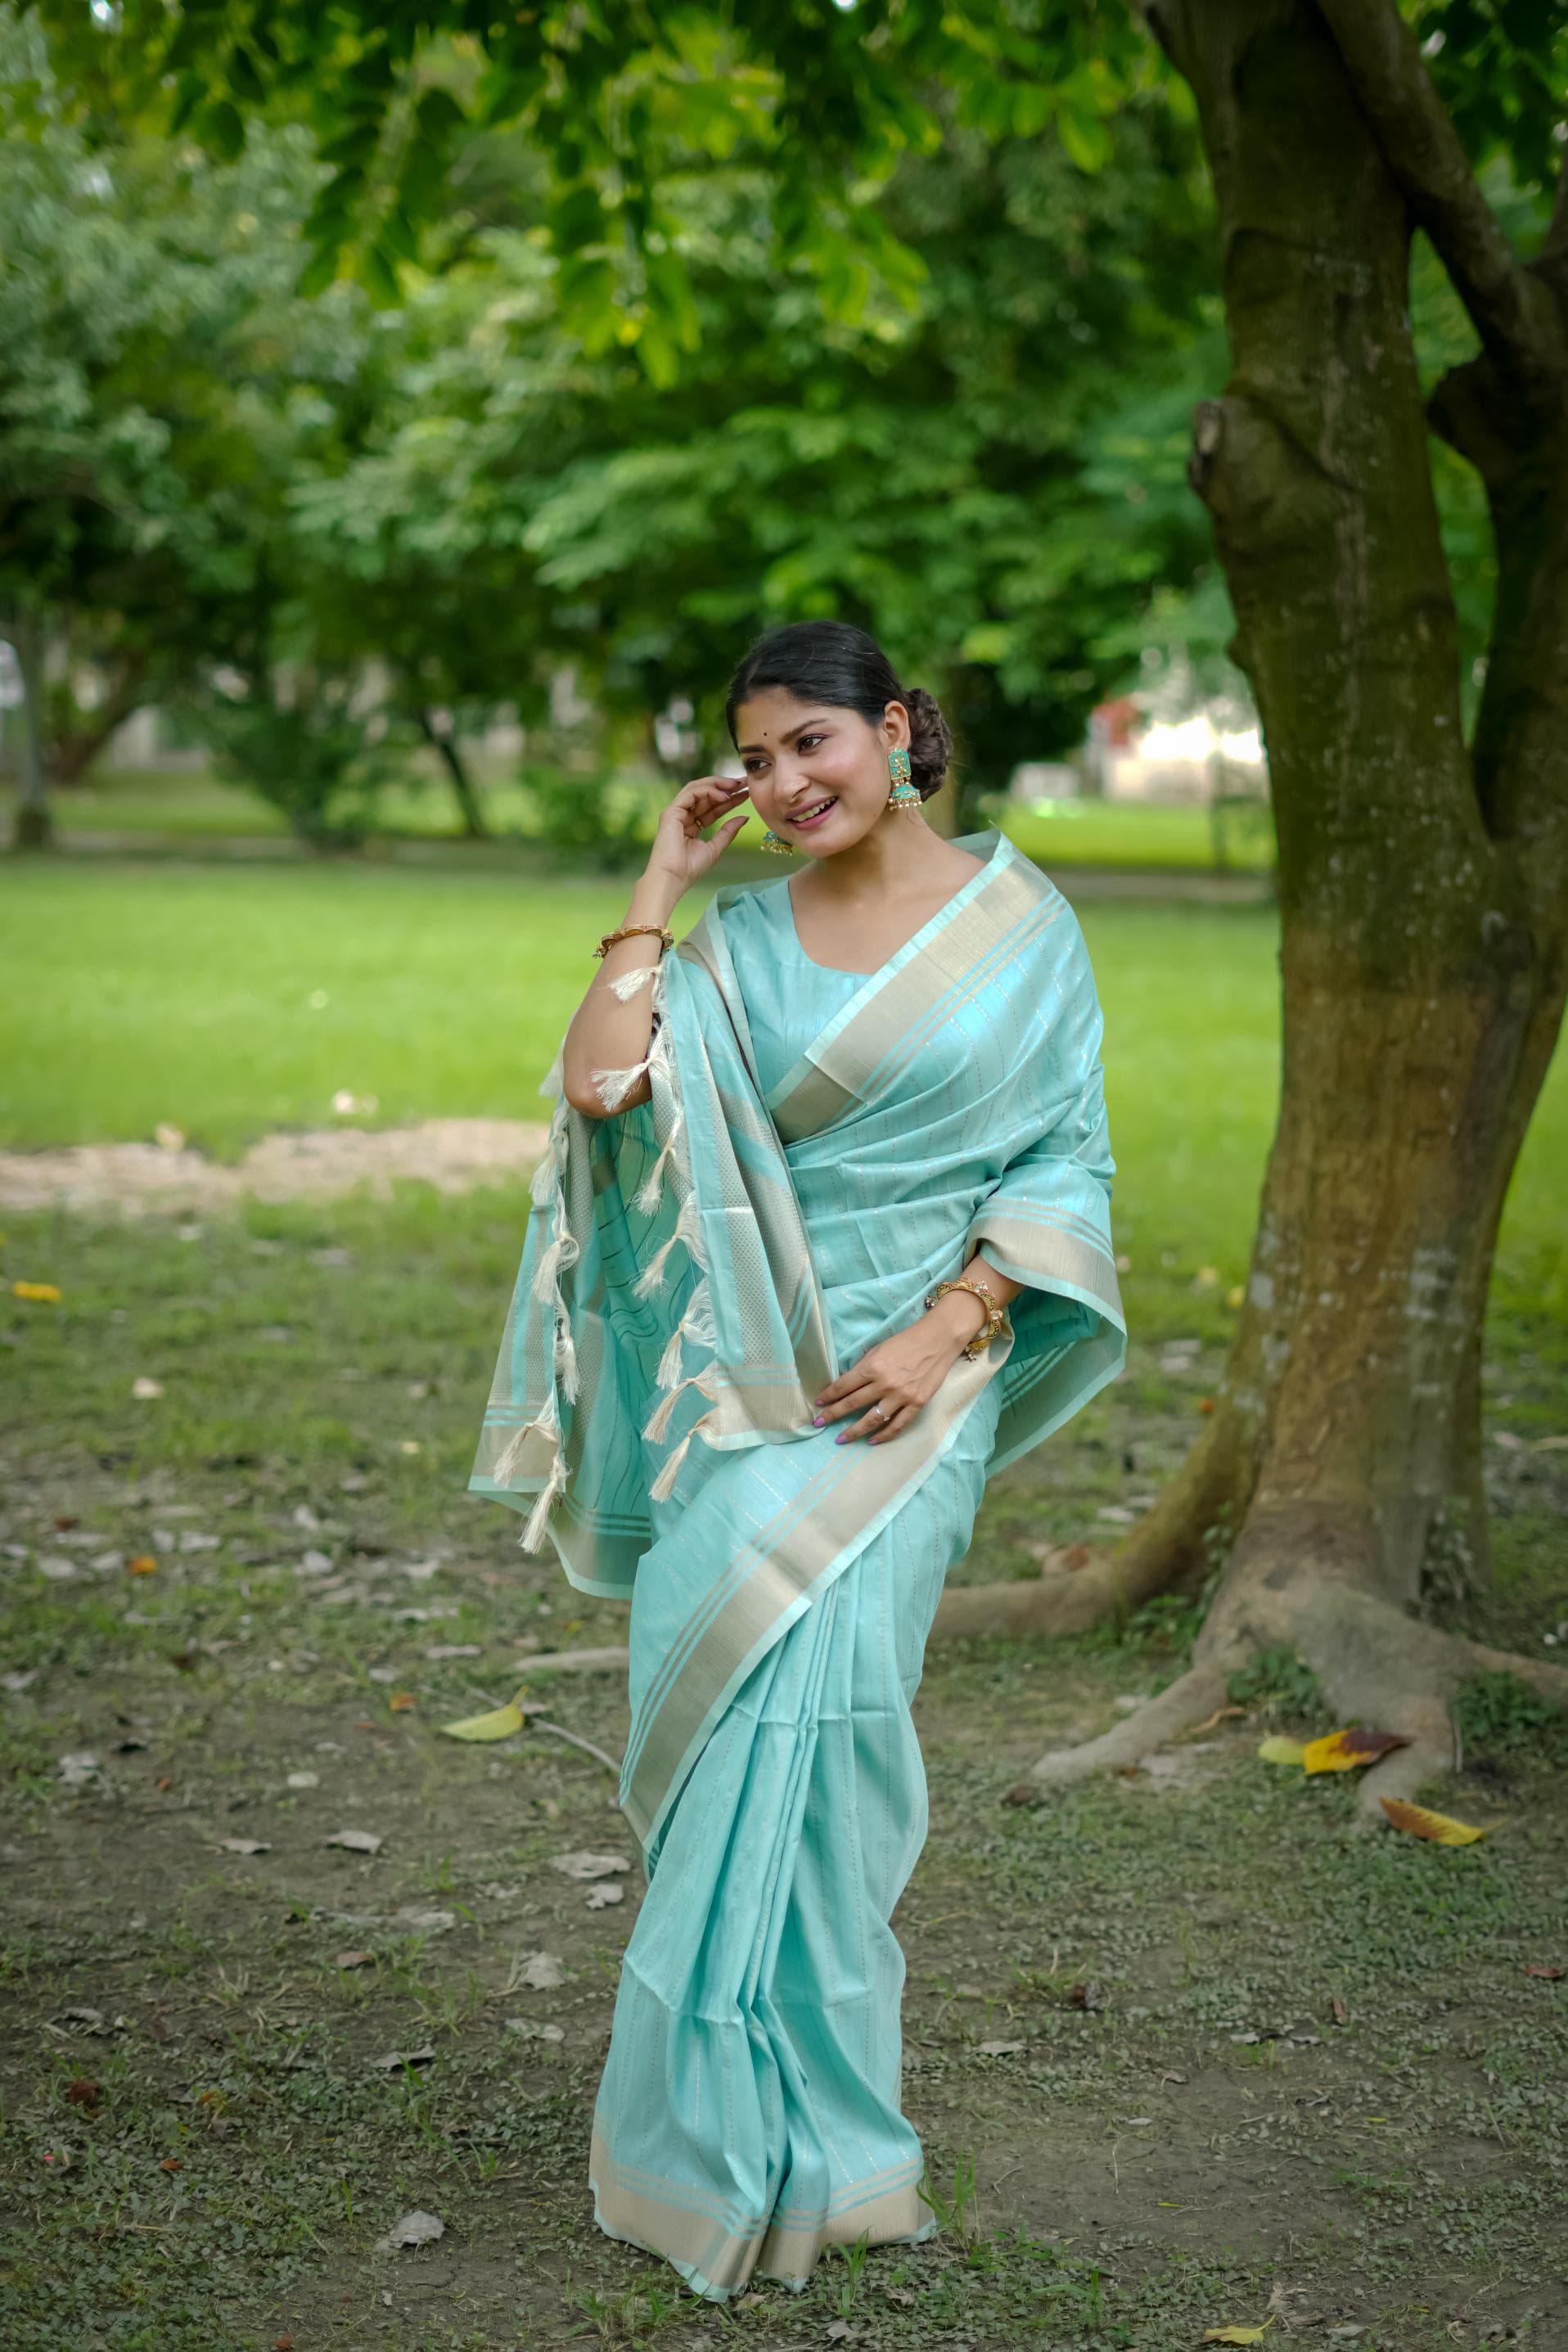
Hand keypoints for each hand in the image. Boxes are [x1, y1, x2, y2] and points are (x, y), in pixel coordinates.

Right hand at [644, 775, 750, 899]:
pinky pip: (691, 794)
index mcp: (691, 824)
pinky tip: (724, 795)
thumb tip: (745, 817)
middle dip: (725, 786)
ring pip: (697, 788)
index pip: (712, 806)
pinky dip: (708, 791)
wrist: (673, 878)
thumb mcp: (715, 848)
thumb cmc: (690, 868)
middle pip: (705, 794)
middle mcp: (682, 815)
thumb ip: (728, 831)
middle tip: (745, 782)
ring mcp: (675, 812)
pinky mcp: (671, 811)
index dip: (730, 799)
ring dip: (718, 784)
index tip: (747, 793)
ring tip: (737, 785)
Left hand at [811, 1293, 988, 1445]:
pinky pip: (897, 1425)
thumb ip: (863, 1367)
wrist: (938, 1340)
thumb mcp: (878, 1348)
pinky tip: (871, 1440)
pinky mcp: (917, 1404)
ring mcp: (901, 1396)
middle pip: (852, 1404)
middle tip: (819, 1424)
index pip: (843, 1385)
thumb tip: (846, 1384)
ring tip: (841, 1439)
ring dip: (854, 1431)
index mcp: (872, 1367)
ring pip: (872, 1420)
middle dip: (833, 1415)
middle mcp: (884, 1384)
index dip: (829, 1396)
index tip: (818, 1404)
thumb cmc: (906, 1341)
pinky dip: (883, 1435)